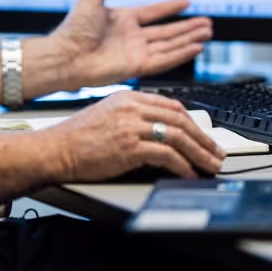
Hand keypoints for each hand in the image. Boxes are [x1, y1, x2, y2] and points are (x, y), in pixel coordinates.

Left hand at [46, 0, 211, 87]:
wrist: (65, 56)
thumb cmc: (72, 29)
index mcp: (123, 19)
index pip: (153, 12)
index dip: (170, 8)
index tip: (186, 2)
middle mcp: (132, 36)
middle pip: (167, 31)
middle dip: (187, 27)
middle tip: (207, 23)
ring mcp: (135, 52)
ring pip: (170, 45)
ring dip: (189, 39)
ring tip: (207, 33)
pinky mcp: (136, 67)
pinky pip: (164, 60)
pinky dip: (181, 54)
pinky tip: (196, 48)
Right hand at [48, 91, 224, 180]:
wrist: (55, 149)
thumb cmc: (75, 137)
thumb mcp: (106, 114)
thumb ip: (131, 116)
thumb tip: (158, 132)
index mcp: (128, 97)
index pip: (171, 105)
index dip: (192, 121)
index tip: (202, 135)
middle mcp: (132, 108)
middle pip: (180, 119)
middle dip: (203, 138)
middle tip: (215, 152)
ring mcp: (131, 126)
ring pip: (178, 136)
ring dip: (199, 153)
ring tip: (210, 165)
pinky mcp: (130, 147)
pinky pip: (167, 155)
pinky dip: (182, 165)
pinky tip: (188, 173)